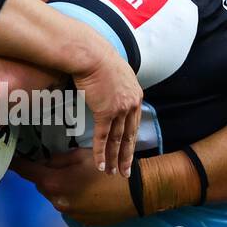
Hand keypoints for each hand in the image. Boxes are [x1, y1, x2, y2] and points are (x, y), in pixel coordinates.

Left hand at [12, 150, 138, 225]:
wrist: (135, 193)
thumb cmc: (107, 169)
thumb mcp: (81, 155)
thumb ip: (57, 158)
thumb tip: (44, 161)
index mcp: (53, 183)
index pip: (26, 172)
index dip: (16, 164)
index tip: (9, 158)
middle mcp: (56, 201)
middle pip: (41, 185)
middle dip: (45, 175)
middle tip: (56, 164)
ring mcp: (68, 214)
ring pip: (55, 196)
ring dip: (60, 187)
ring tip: (77, 178)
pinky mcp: (80, 221)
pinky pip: (69, 206)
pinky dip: (72, 197)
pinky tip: (88, 191)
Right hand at [71, 46, 141, 176]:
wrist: (91, 53)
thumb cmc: (98, 58)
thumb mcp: (115, 71)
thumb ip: (116, 85)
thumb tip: (109, 90)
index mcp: (135, 95)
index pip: (134, 123)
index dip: (131, 140)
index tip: (129, 152)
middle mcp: (131, 103)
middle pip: (130, 136)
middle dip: (127, 156)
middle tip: (125, 172)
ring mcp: (120, 109)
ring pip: (118, 140)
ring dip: (114, 158)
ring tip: (113, 173)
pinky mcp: (105, 112)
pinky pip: (103, 137)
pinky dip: (101, 153)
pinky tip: (101, 165)